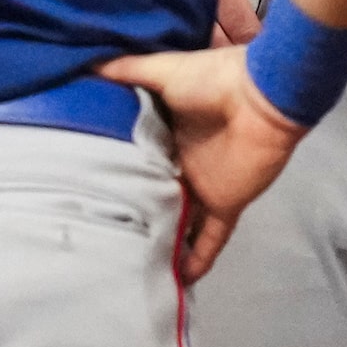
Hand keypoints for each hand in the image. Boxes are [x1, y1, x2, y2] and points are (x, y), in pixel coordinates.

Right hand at [97, 44, 303, 279]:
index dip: (114, 172)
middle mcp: (182, 162)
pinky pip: (210, 240)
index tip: (84, 189)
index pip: (136, 157)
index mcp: (167, 132)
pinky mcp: (225, 205)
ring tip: (131, 267)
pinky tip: (178, 282)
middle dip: (134, 213)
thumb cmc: (213, 80)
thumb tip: (85, 64)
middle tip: (101, 236)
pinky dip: (198, 260)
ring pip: (179, 222)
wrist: (262, 96)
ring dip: (162, 242)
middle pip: (155, 193)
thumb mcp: (162, 70)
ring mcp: (204, 187)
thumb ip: (126, 69)